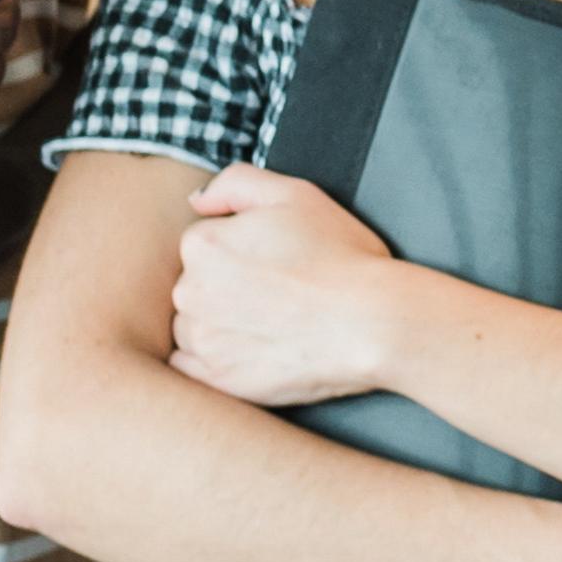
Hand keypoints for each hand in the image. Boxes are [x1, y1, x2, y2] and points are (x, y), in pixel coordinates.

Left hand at [162, 164, 419, 410]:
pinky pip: (194, 365)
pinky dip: (217, 356)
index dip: (244, 249)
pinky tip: (256, 347)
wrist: (371, 324)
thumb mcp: (294, 193)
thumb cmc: (341, 257)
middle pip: (197, 284)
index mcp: (202, 244)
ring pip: (195, 324)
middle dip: (229, 286)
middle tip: (281, 291)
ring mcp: (201, 339)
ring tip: (273, 322)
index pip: (206, 243)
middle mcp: (189, 292)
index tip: (277, 260)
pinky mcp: (216, 378)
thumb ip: (235, 183)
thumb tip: (197, 201)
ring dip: (220, 322)